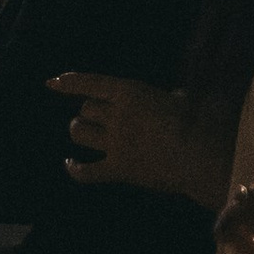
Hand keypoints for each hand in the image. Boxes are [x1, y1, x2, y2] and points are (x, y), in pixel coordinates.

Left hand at [53, 72, 226, 201]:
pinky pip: (86, 171)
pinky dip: (75, 168)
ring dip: (79, 130)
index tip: (52, 82)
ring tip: (83, 131)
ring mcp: (115, 142)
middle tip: (96, 116)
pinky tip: (70, 164)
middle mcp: (118, 115)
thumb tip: (173, 97)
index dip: (69, 82)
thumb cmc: (199, 124)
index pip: (92, 83)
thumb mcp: (182, 99)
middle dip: (88, 112)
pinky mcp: (118, 168)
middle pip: (86, 109)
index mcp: (132, 93)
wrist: (201, 156)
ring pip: (79, 132)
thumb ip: (168, 97)